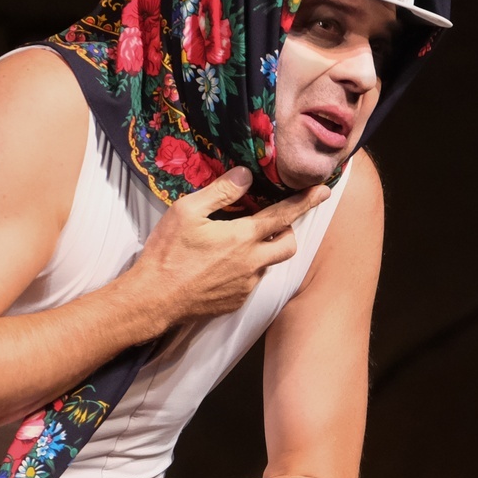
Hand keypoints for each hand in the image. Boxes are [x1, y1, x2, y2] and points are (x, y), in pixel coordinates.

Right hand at [128, 167, 328, 324]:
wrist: (153, 299)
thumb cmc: (168, 253)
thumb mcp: (187, 211)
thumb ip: (221, 192)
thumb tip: (246, 175)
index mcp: (242, 238)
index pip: (284, 216)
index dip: (305, 202)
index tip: (324, 191)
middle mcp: (252, 263)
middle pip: (289, 246)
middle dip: (288, 232)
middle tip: (271, 224)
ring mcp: (246, 286)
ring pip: (267, 264)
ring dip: (261, 252)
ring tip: (234, 245)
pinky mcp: (236, 302)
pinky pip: (250, 282)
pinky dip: (244, 271)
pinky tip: (220, 267)